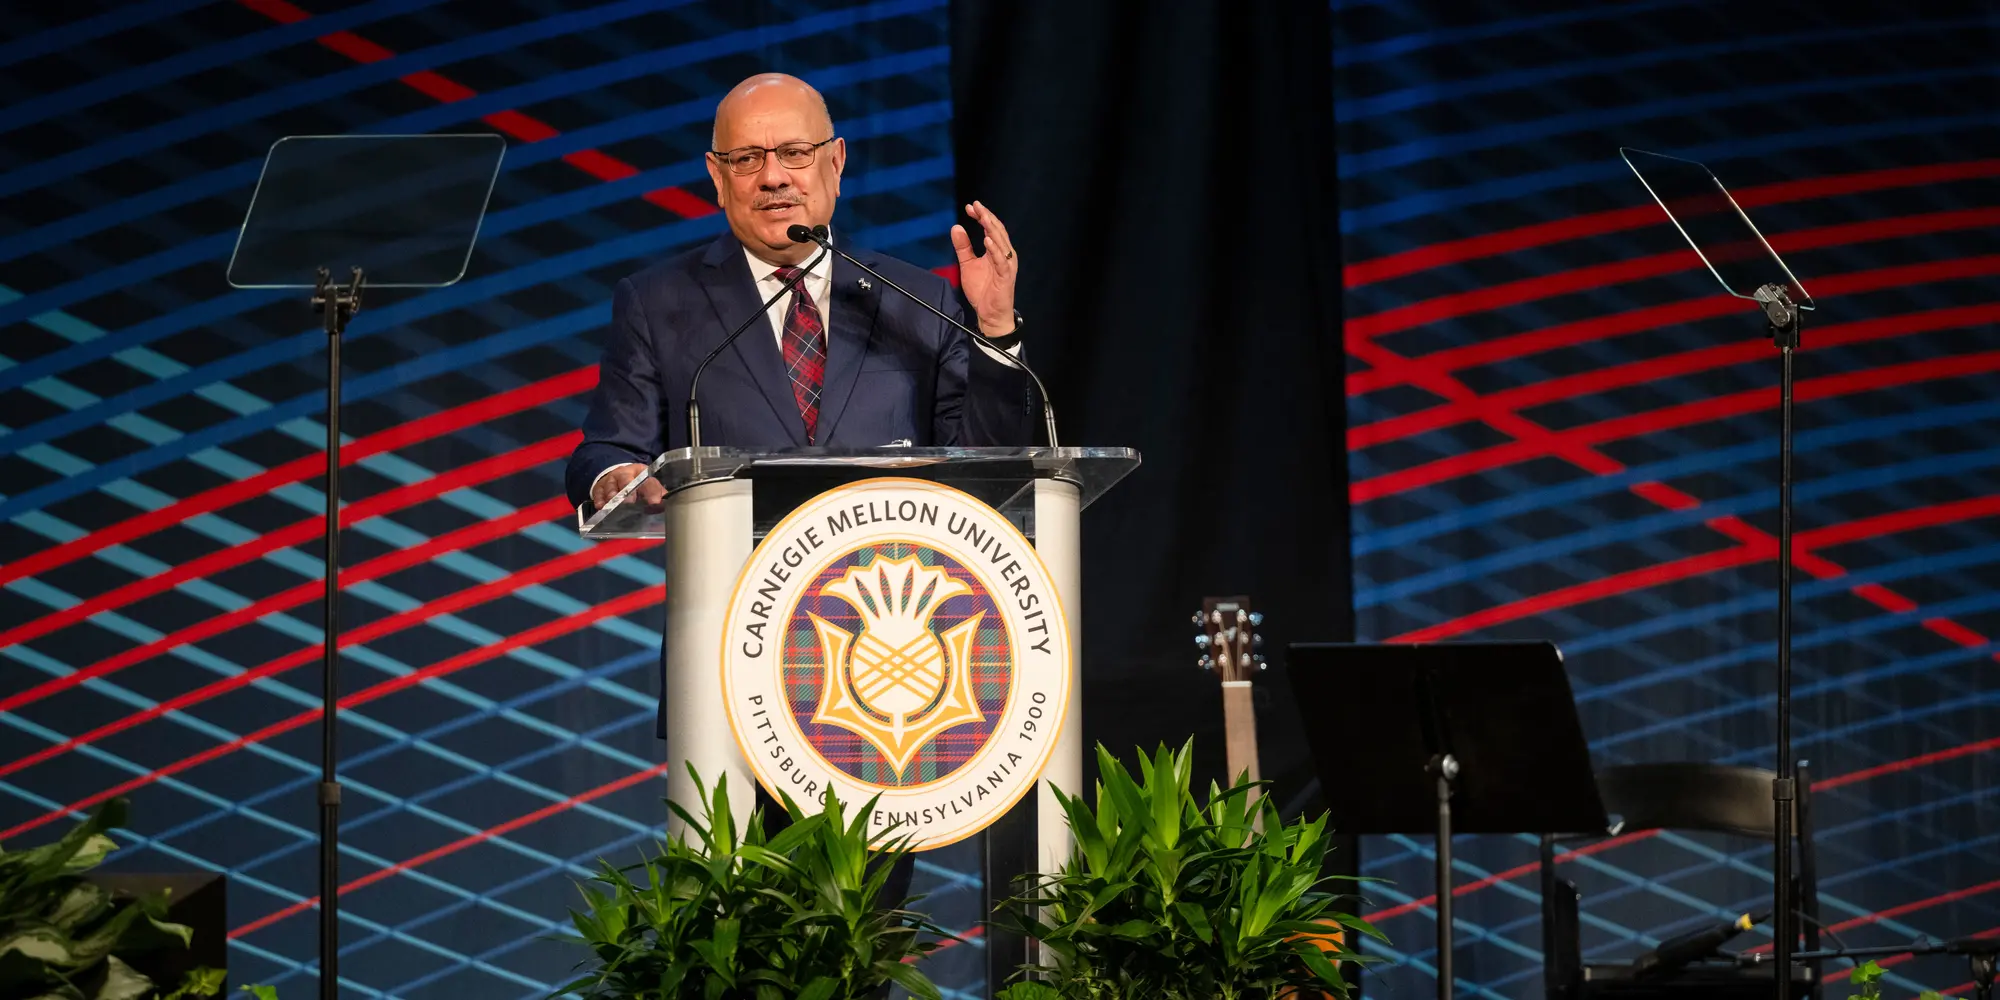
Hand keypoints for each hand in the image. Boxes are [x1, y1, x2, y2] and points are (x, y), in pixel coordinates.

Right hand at [592, 463, 664, 510]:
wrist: (619, 477)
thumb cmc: (637, 485)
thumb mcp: (649, 487)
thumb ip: (658, 494)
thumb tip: (667, 504)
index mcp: (642, 473)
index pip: (647, 480)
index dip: (651, 491)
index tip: (654, 502)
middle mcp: (625, 473)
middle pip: (625, 478)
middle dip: (628, 490)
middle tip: (630, 501)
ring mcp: (611, 479)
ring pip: (610, 484)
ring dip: (611, 494)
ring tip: (613, 502)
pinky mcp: (600, 486)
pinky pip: (598, 491)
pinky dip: (599, 499)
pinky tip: (601, 506)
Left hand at [949, 200, 1017, 337]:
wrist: (990, 314)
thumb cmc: (983, 290)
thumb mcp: (968, 264)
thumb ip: (963, 247)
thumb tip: (956, 227)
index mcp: (997, 250)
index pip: (991, 228)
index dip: (981, 216)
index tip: (970, 207)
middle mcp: (1004, 254)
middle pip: (997, 230)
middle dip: (986, 217)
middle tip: (975, 205)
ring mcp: (1006, 265)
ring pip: (1001, 242)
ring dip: (991, 228)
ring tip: (982, 217)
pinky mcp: (1006, 276)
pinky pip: (1001, 260)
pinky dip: (995, 250)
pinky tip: (987, 240)